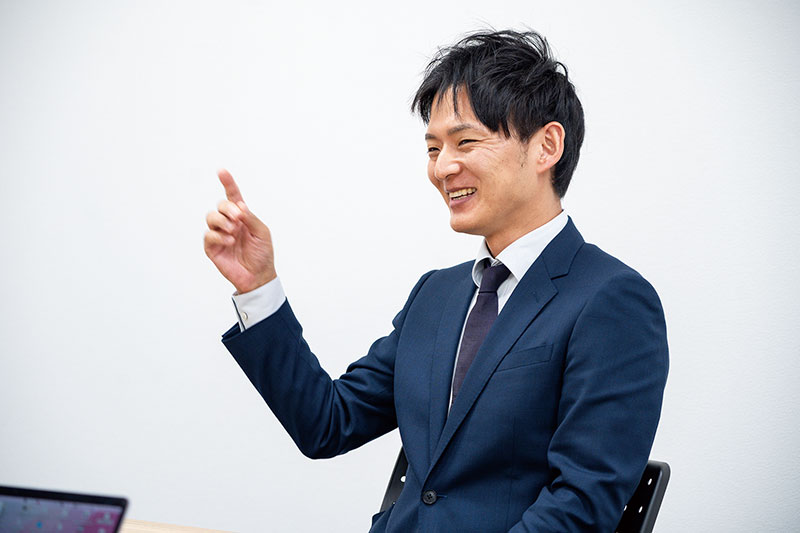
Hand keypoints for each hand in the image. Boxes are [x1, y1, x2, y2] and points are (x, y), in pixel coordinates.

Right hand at [204, 169, 276, 293]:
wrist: (258, 275)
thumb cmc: (262, 253)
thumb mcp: (262, 232)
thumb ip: (250, 217)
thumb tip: (238, 205)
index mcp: (241, 216)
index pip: (233, 196)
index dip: (227, 183)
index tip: (221, 171)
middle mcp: (229, 222)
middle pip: (220, 205)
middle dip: (227, 208)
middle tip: (238, 217)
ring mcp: (219, 234)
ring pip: (210, 217)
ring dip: (222, 221)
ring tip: (233, 231)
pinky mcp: (212, 248)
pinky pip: (209, 235)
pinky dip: (218, 236)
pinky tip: (229, 241)